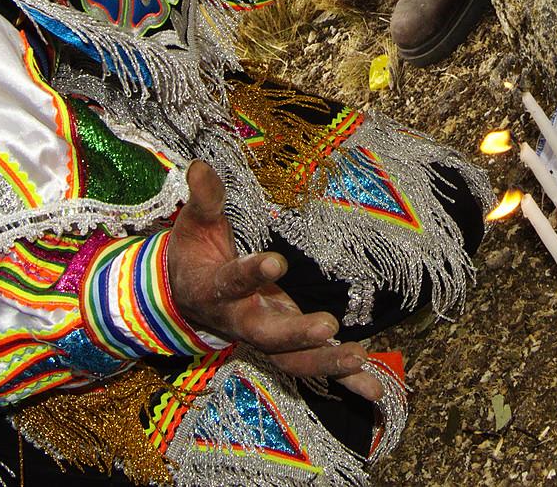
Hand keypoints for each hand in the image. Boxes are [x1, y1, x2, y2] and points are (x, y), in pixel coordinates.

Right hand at [165, 161, 379, 394]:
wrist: (180, 299)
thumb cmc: (193, 255)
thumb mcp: (194, 224)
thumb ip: (203, 199)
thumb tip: (200, 164)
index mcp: (215, 290)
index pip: (231, 283)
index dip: (250, 275)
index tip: (275, 262)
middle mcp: (240, 321)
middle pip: (265, 335)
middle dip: (296, 333)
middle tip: (328, 327)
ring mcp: (263, 338)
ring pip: (292, 360)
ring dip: (325, 362)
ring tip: (359, 358)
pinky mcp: (284, 347)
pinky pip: (312, 368)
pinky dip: (343, 382)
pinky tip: (376, 392)